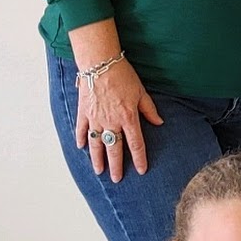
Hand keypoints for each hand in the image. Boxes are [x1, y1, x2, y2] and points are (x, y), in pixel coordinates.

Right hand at [73, 59, 163, 181]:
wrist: (100, 62)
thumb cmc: (122, 75)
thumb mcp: (141, 92)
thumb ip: (149, 109)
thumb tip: (159, 122)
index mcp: (128, 117)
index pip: (136, 144)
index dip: (139, 159)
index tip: (141, 170)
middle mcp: (111, 121)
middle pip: (114, 149)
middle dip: (116, 166)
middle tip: (116, 179)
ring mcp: (95, 118)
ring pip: (96, 143)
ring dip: (97, 159)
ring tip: (98, 171)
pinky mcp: (84, 111)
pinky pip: (82, 129)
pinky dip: (81, 139)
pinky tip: (81, 147)